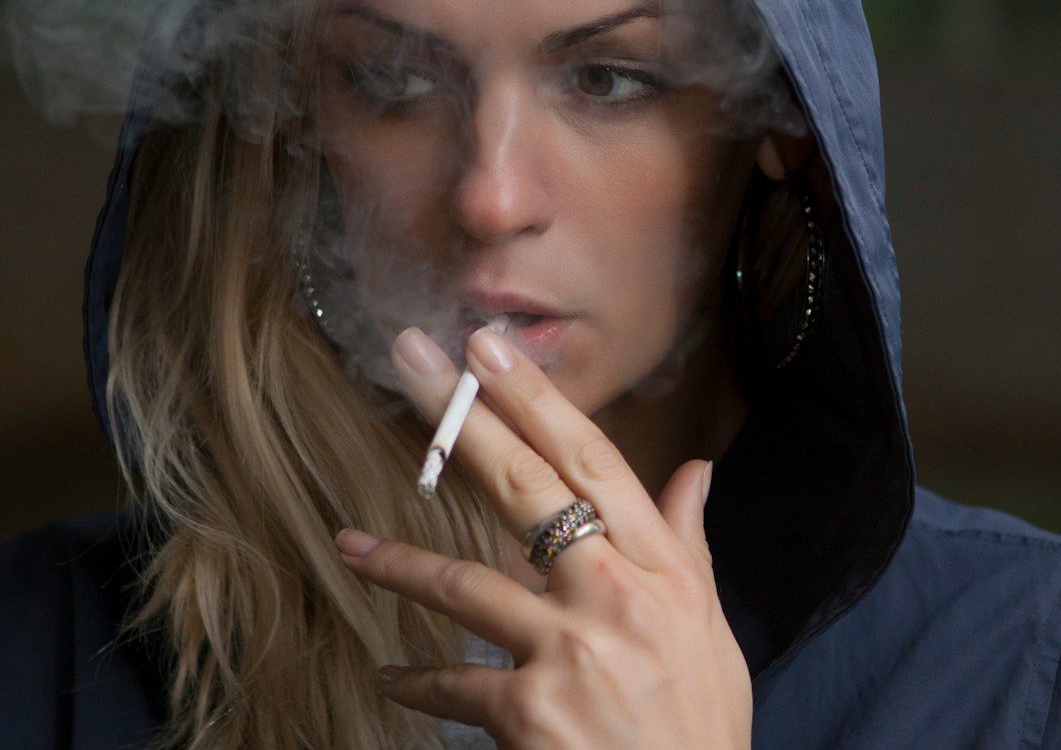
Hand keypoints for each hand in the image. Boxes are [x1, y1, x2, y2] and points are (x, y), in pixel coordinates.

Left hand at [334, 326, 751, 749]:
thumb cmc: (700, 723)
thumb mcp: (711, 628)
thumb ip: (689, 545)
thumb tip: (696, 473)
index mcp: (663, 569)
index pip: (594, 462)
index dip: (537, 400)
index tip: (490, 349)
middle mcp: (614, 596)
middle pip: (526, 488)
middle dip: (463, 420)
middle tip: (413, 365)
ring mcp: (568, 651)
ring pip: (466, 583)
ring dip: (400, 562)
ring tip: (349, 545)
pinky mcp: (527, 712)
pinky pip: (453, 683)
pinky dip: (417, 681)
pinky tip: (388, 677)